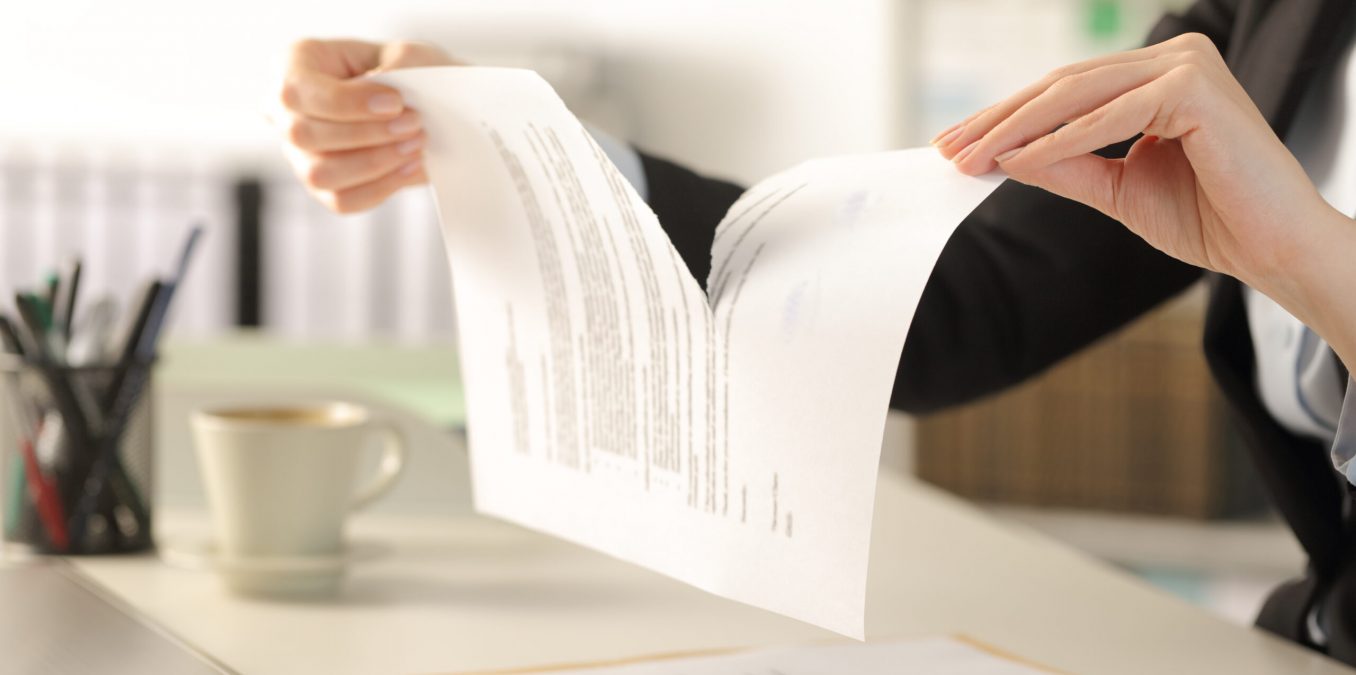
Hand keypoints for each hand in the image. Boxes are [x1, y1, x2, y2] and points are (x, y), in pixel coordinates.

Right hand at [276, 39, 458, 212]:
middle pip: (303, 134)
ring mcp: (297, 153)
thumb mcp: (408, 54)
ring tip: (416, 146)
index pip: (298, 91)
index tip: (395, 103)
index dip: (346, 102)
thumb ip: (400, 62)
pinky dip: (381, 187)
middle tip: (414, 124)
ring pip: (320, 174)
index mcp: (293, 64)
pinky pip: (342, 200)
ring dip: (375, 163)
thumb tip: (385, 85)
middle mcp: (283, 112)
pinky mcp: (320, 187)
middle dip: (366, 134)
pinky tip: (410, 167)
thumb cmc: (405, 72)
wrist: (419, 107)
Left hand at [934, 33, 1355, 364]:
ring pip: (1078, 95)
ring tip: (972, 157)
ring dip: (1018, 129)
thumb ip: (1065, 166)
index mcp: (1156, 76)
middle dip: (998, 121)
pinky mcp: (1196, 88)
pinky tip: (1020, 160)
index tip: (956, 146)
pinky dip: (1062, 140)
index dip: (1005, 119)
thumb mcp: (1117, 190)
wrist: (1270, 249)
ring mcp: (1186, 66)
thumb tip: (1004, 155)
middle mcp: (1173, 59)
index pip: (1064, 92)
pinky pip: (1111, 115)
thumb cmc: (1209, 217)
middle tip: (949, 150)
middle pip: (1062, 87)